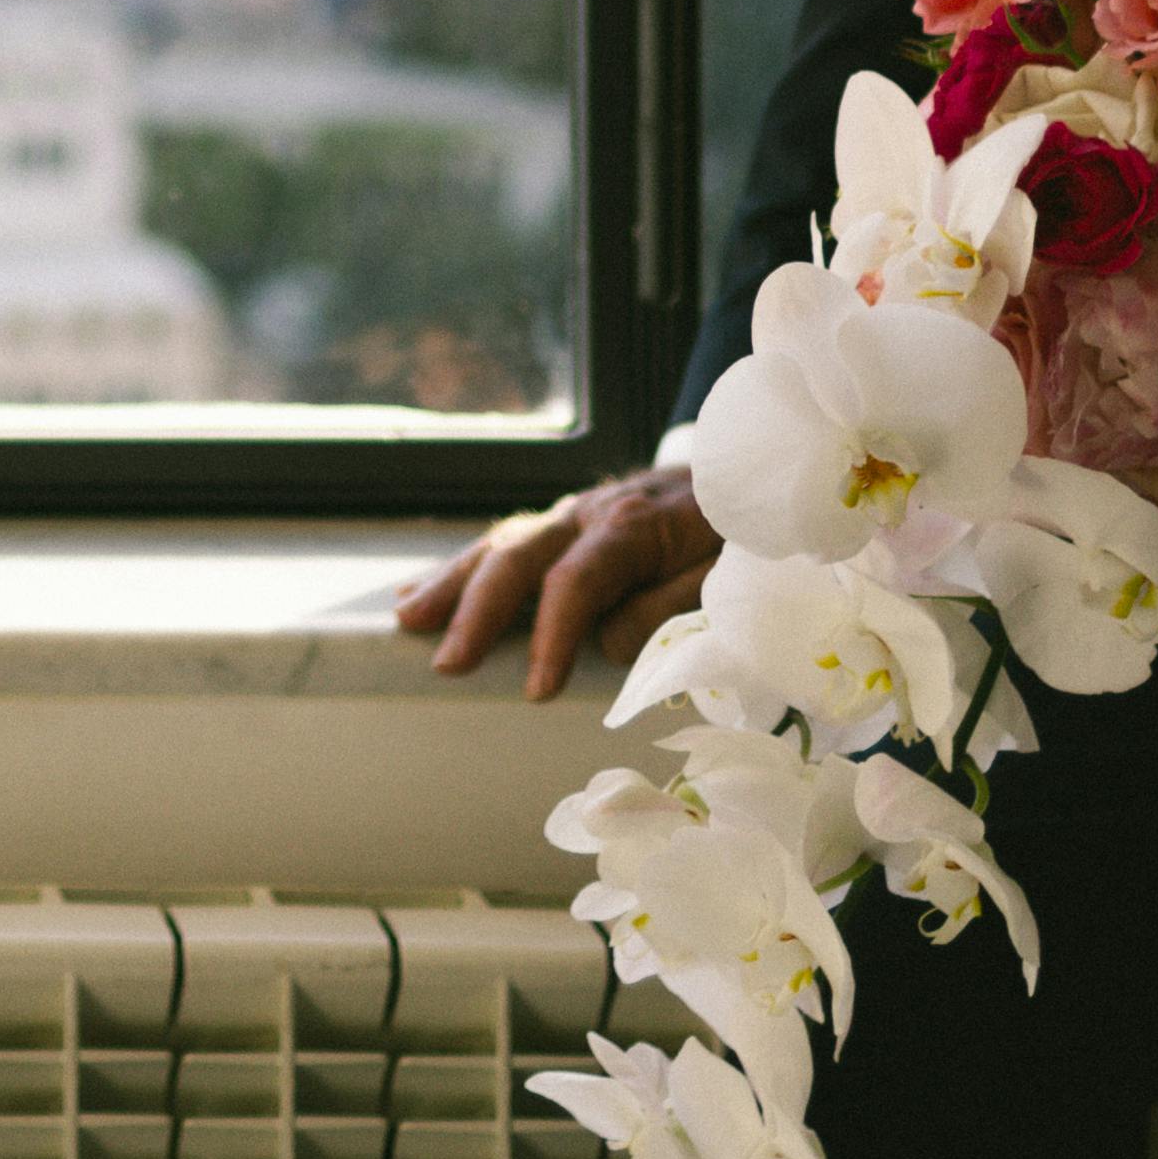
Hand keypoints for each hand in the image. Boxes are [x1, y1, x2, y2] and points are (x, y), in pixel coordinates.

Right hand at [391, 462, 713, 700]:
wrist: (749, 467)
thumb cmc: (741, 532)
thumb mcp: (726, 571)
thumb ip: (669, 605)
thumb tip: (606, 644)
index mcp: (631, 527)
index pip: (574, 583)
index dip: (551, 637)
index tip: (535, 691)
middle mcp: (589, 513)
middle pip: (518, 555)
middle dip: (477, 610)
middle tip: (445, 662)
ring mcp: (572, 514)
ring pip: (500, 543)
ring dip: (452, 584)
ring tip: (407, 620)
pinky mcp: (566, 522)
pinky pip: (505, 543)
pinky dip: (461, 569)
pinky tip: (420, 592)